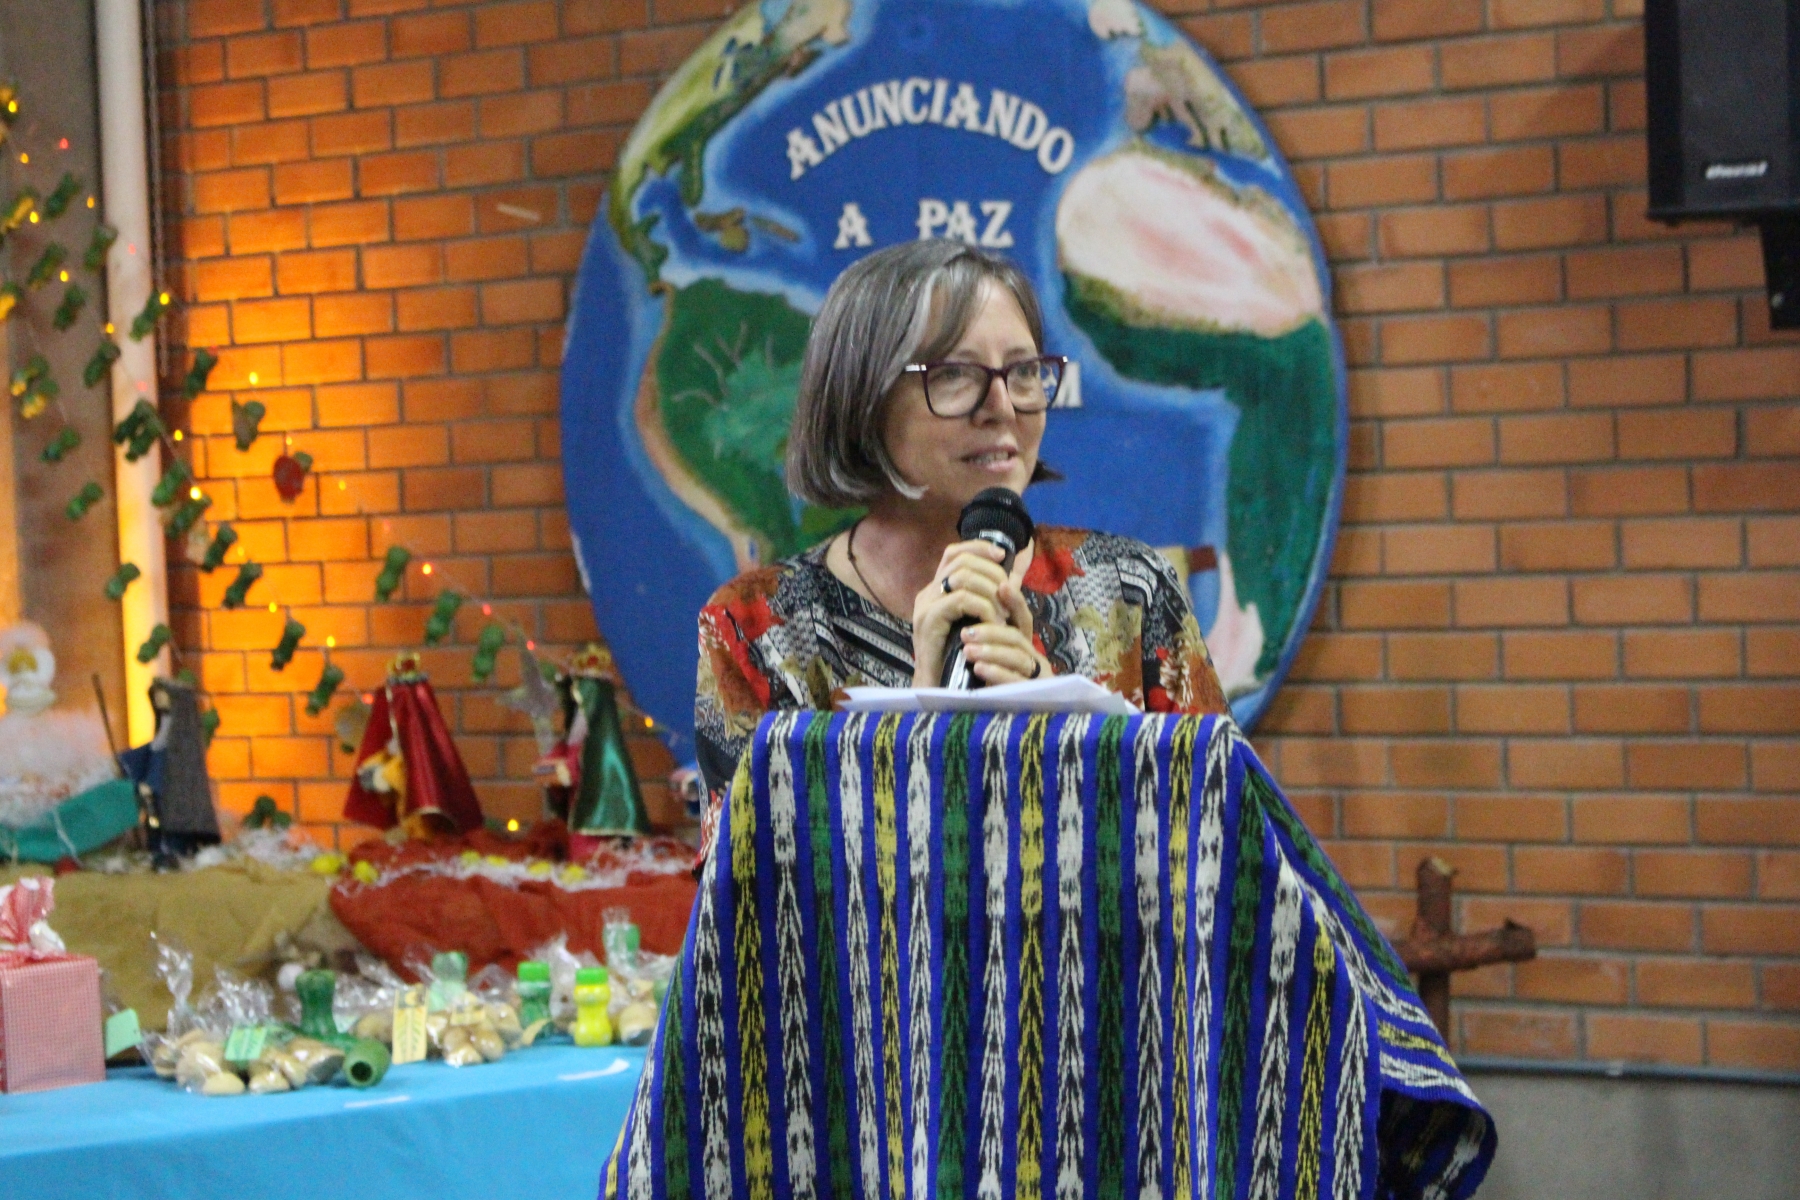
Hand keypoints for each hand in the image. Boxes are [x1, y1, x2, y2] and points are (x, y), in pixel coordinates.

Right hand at [910, 539, 1051, 687]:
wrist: (943, 688)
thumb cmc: (965, 657)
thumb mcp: (983, 620)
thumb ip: (995, 595)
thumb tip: (1015, 571)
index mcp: (938, 590)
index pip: (954, 553)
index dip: (979, 547)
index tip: (1003, 555)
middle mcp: (928, 593)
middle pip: (962, 561)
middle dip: (992, 573)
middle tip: (1009, 596)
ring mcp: (926, 605)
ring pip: (963, 577)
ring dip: (991, 592)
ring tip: (1003, 614)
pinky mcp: (929, 620)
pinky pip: (962, 600)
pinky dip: (984, 608)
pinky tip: (995, 624)